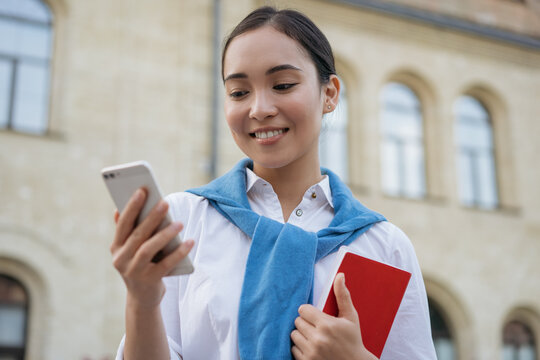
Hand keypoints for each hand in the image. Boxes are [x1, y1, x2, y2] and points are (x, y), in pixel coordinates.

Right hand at [110, 188, 193, 308]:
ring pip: (149, 249)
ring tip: (179, 223)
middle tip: (165, 202)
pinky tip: (190, 241)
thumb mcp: (130, 250)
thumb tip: (119, 209)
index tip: (142, 190)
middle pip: (138, 235)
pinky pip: (166, 264)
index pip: (123, 224)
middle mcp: (121, 259)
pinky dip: (179, 252)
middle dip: (151, 217)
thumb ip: (127, 231)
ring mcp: (134, 272)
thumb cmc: (139, 265)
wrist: (142, 299)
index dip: (131, 207)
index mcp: (116, 247)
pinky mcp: (149, 281)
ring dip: (165, 234)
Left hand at [290, 273, 377, 359]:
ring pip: (294, 334)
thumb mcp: (351, 317)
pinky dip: (300, 348)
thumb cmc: (353, 340)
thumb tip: (340, 275)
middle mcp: (317, 339)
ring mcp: (311, 352)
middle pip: (297, 321)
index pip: (303, 309)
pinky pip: (293, 349)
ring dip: (301, 334)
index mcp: (327, 325)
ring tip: (313, 337)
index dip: (309, 312)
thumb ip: (342, 295)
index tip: (315, 315)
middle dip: (305, 322)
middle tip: (316, 327)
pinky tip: (311, 347)